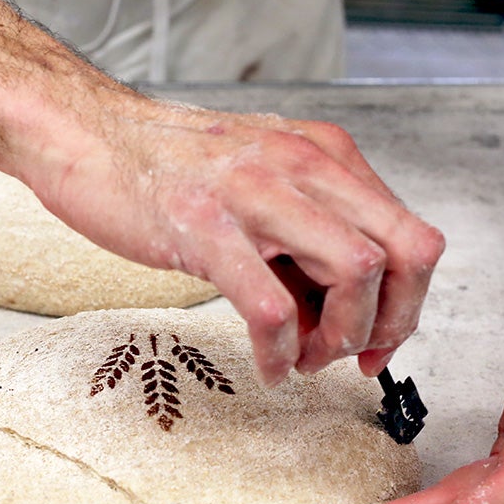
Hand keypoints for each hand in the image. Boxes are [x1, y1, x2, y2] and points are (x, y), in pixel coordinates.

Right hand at [32, 100, 444, 384]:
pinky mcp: (208, 230)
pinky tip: (267, 366)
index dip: (407, 304)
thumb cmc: (171, 169)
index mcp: (326, 156)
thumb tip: (340, 311)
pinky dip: (279, 354)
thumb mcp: (264, 183)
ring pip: (354, 274)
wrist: (90, 138)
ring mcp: (257, 195)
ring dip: (338, 337)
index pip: (412, 235)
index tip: (377, 342)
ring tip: (301, 358)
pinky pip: (272, 308)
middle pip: (403, 253)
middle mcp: (304, 166)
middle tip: (352, 357)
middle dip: (388, 324)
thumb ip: (310, 234)